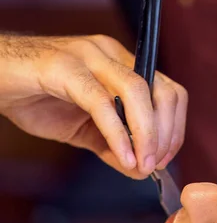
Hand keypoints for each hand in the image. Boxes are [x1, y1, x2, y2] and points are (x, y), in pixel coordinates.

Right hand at [0, 34, 187, 178]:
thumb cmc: (36, 97)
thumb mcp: (82, 129)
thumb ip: (112, 146)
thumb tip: (141, 170)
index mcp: (120, 63)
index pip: (167, 89)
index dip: (174, 126)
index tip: (165, 157)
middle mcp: (110, 53)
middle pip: (161, 88)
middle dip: (166, 132)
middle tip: (155, 164)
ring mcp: (89, 57)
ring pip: (137, 90)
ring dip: (147, 133)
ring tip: (142, 164)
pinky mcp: (64, 68)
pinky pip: (100, 101)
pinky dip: (117, 133)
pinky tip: (122, 156)